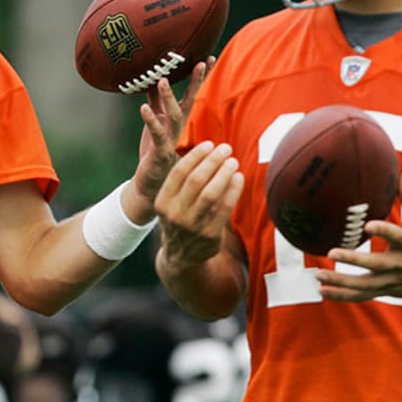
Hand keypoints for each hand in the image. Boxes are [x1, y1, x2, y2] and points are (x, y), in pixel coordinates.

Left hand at [132, 58, 212, 203]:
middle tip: (200, 63)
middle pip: (190, 102)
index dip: (198, 79)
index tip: (207, 58)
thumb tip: (152, 83)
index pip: (191, 96)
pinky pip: (157, 134)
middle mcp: (178, 130)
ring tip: (162, 80)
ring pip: (174, 116)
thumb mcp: (155, 125)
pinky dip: (151, 120)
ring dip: (169, 98)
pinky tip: (143, 107)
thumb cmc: (153, 154)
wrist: (150, 187)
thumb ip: (155, 105)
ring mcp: (171, 140)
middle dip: (196, 83)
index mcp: (177, 123)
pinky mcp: (160, 152)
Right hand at [155, 139, 242, 270]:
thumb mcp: (170, 203)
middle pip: (196, 180)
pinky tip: (239, 178)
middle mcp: (175, 213)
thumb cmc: (180, 220)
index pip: (179, 173)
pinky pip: (225, 208)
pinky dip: (233, 190)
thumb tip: (206, 152)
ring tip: (233, 161)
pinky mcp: (210, 235)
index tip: (209, 144)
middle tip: (225, 148)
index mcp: (163, 202)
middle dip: (212, 161)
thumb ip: (182, 183)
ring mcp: (192, 225)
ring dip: (224, 173)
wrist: (180, 257)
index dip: (195, 156)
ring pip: (211, 193)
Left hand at [319, 168, 401, 300]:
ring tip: (318, 273)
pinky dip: (343, 295)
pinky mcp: (386, 290)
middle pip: (376, 264)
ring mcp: (393, 280)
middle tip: (332, 252)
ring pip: (366, 285)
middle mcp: (401, 264)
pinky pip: (363, 295)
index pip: (397, 236)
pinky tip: (323, 291)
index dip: (384, 231)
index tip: (367, 225)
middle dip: (355, 260)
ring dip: (342, 281)